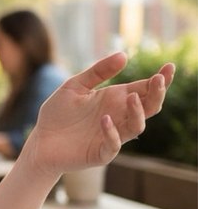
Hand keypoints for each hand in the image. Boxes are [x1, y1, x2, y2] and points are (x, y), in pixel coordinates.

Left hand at [25, 53, 174, 176]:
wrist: (40, 142)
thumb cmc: (57, 114)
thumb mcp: (74, 86)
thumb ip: (97, 72)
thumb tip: (124, 55)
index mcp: (114, 99)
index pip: (144, 89)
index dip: (159, 79)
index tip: (169, 67)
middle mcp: (118, 117)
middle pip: (149, 107)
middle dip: (157, 93)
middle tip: (158, 79)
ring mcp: (111, 136)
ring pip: (137, 126)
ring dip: (138, 112)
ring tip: (132, 97)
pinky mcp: (100, 153)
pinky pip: (113, 145)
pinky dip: (112, 132)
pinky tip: (104, 120)